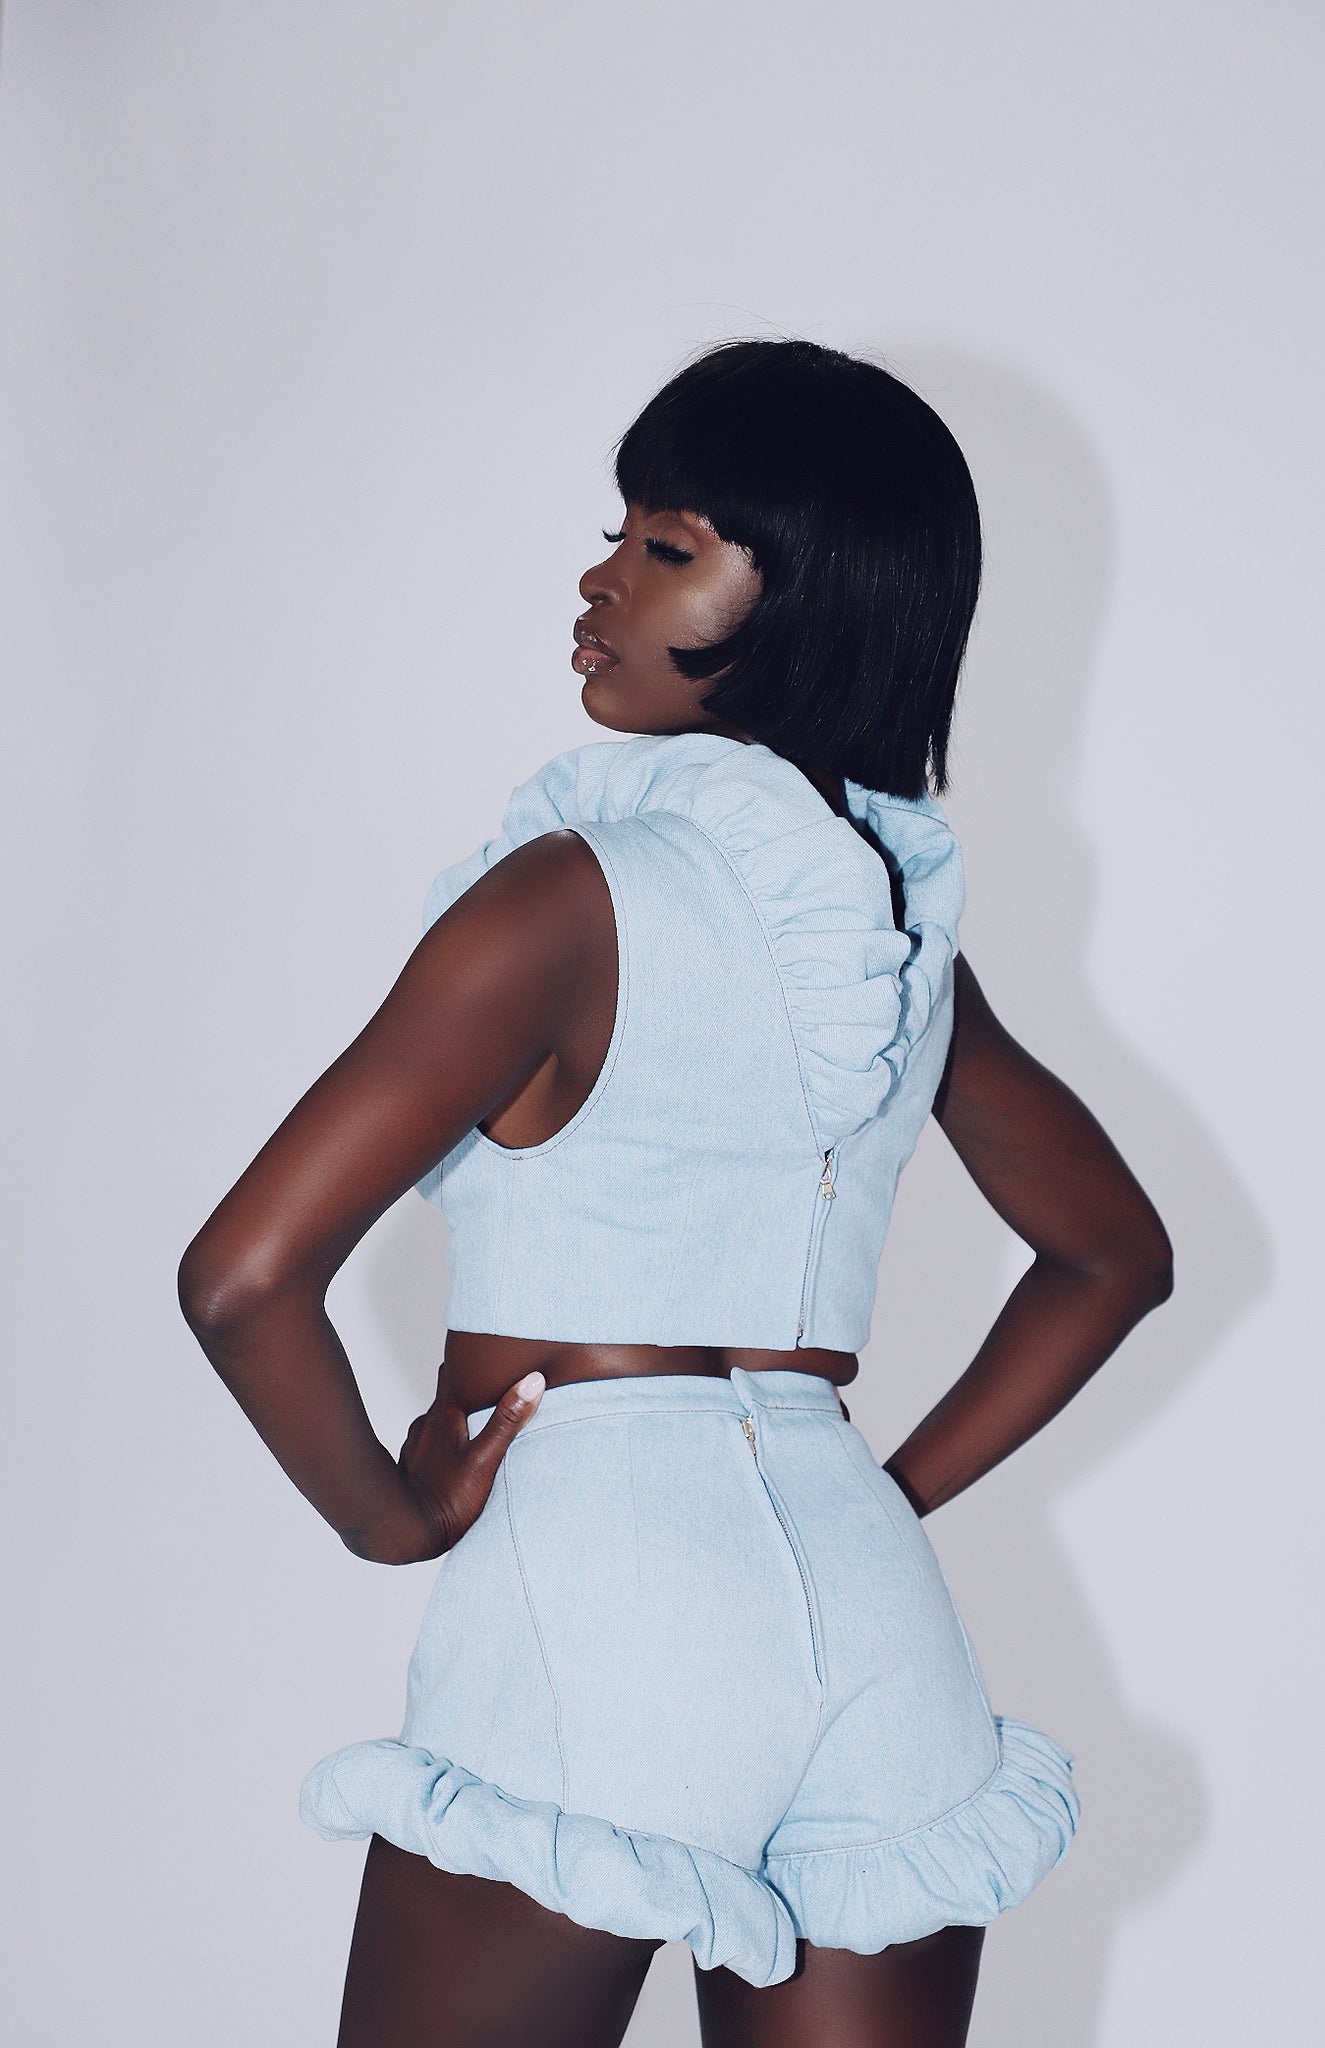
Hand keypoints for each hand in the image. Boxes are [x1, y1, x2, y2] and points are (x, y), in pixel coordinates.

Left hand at [391, 1363, 545, 1561]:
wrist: (405, 1533)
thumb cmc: (447, 1497)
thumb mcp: (486, 1458)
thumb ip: (508, 1420)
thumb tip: (532, 1381)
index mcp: (445, 1415)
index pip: (452, 1372)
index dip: (467, 1361)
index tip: (483, 1350)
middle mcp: (426, 1424)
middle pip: (447, 1396)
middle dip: (468, 1392)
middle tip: (491, 1390)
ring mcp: (417, 1445)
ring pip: (438, 1421)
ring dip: (456, 1419)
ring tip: (478, 1425)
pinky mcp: (413, 1467)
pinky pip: (431, 1444)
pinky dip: (445, 1442)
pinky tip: (457, 1456)